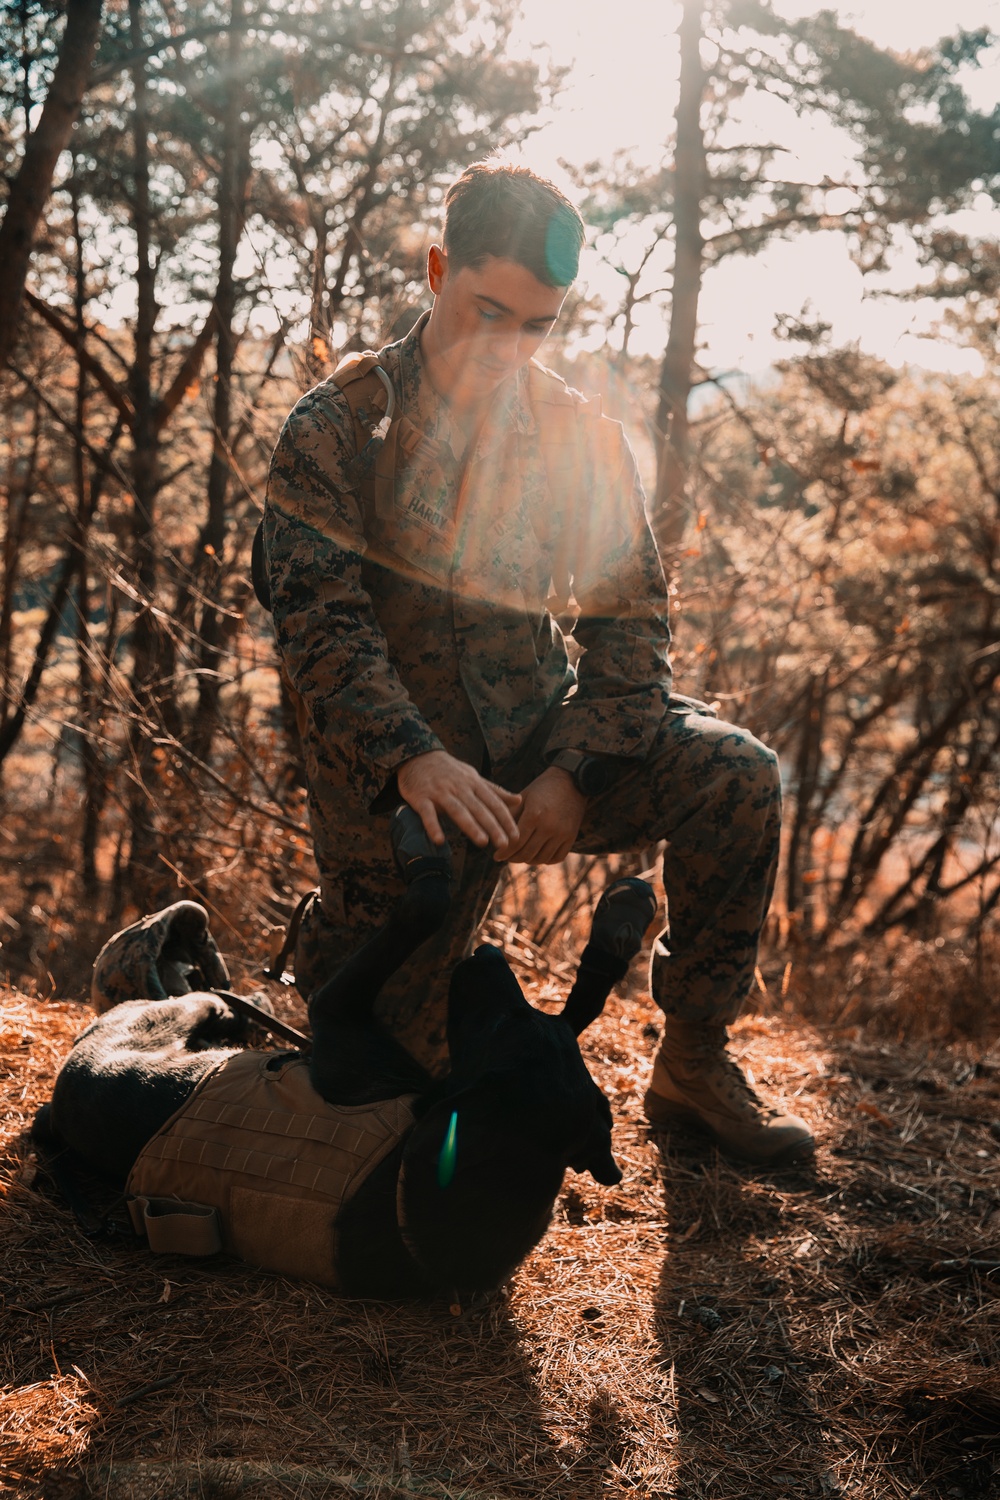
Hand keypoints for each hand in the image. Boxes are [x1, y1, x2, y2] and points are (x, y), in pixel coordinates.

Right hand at [397, 750, 521, 851]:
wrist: (418, 756)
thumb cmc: (450, 770)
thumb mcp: (473, 777)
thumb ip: (495, 791)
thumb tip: (519, 799)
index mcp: (473, 783)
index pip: (493, 803)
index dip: (506, 819)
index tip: (516, 836)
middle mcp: (459, 787)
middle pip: (478, 808)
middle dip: (493, 826)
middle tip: (504, 844)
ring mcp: (439, 792)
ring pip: (458, 810)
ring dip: (470, 826)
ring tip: (483, 842)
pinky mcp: (420, 798)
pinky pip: (427, 814)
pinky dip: (433, 827)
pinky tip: (440, 841)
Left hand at [497, 767, 586, 863]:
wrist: (572, 781)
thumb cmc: (542, 788)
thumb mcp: (524, 797)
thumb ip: (510, 815)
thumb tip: (494, 833)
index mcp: (534, 815)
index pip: (515, 843)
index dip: (504, 852)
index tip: (496, 856)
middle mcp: (549, 827)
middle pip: (527, 854)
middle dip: (513, 858)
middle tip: (506, 857)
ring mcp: (562, 833)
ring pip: (541, 858)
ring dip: (528, 860)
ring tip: (520, 856)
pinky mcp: (571, 837)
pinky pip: (556, 858)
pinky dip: (545, 859)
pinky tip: (537, 854)